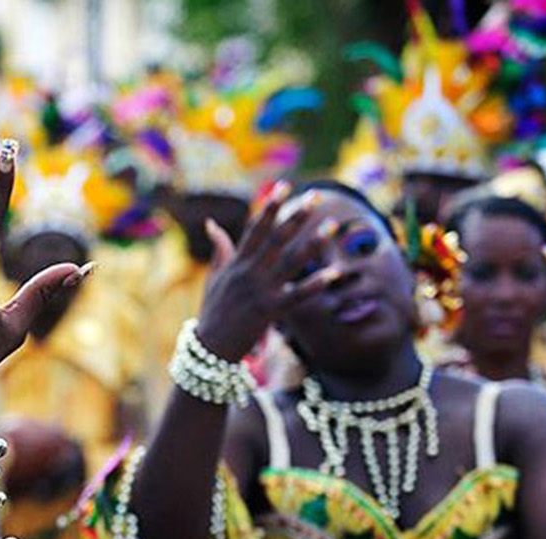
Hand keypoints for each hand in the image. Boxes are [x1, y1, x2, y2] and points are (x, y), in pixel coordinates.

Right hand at [193, 184, 337, 359]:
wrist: (211, 345)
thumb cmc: (213, 310)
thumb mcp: (214, 277)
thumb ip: (219, 249)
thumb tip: (211, 223)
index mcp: (236, 262)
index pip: (255, 227)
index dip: (269, 206)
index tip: (283, 186)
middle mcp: (249, 272)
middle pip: (276, 237)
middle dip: (295, 216)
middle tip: (314, 197)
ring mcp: (261, 290)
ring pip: (291, 261)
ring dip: (313, 243)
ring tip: (332, 225)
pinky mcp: (271, 310)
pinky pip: (298, 295)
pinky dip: (315, 285)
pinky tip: (334, 273)